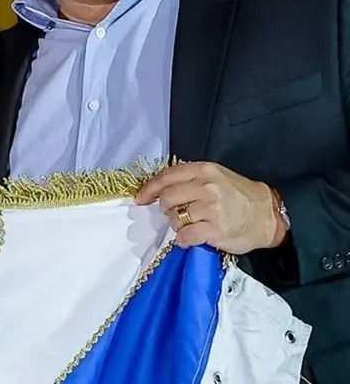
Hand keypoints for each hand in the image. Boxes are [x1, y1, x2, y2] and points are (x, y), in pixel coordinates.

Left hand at [135, 161, 279, 254]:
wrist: (269, 215)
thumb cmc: (239, 195)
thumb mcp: (216, 176)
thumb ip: (190, 179)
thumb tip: (159, 189)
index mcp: (205, 170)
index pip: (167, 176)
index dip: (150, 188)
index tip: (141, 198)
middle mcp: (207, 187)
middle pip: (167, 198)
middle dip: (166, 208)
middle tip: (176, 212)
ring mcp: (211, 209)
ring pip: (174, 218)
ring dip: (177, 225)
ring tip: (190, 224)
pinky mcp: (215, 230)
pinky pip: (185, 236)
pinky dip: (183, 240)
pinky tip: (190, 238)